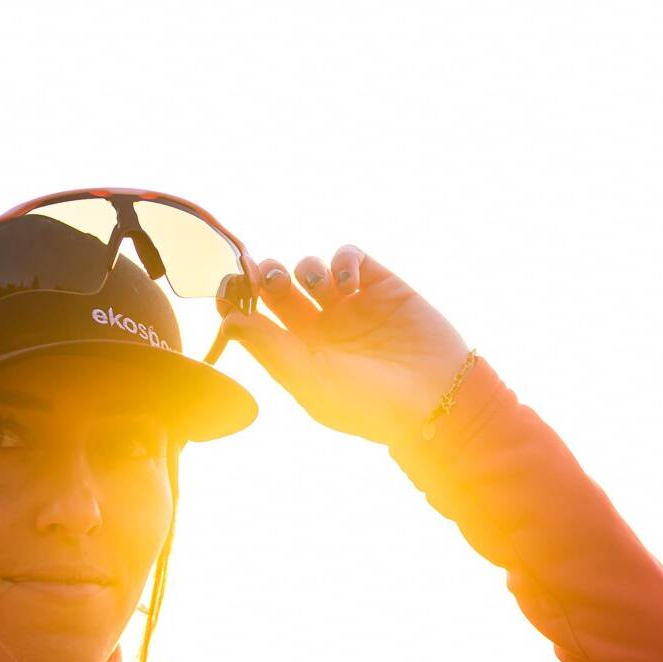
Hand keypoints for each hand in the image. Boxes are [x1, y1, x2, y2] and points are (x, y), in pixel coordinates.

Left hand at [216, 245, 471, 446]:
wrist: (435, 398)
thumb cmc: (369, 403)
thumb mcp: (311, 381)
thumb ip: (269, 349)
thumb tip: (229, 322)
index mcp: (299, 356)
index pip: (257, 320)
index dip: (239, 301)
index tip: (227, 287)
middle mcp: (321, 329)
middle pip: (278, 288)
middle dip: (267, 276)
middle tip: (266, 275)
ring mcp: (350, 306)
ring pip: (310, 269)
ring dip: (305, 269)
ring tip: (318, 287)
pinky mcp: (380, 286)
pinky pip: (349, 256)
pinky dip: (341, 261)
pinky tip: (347, 284)